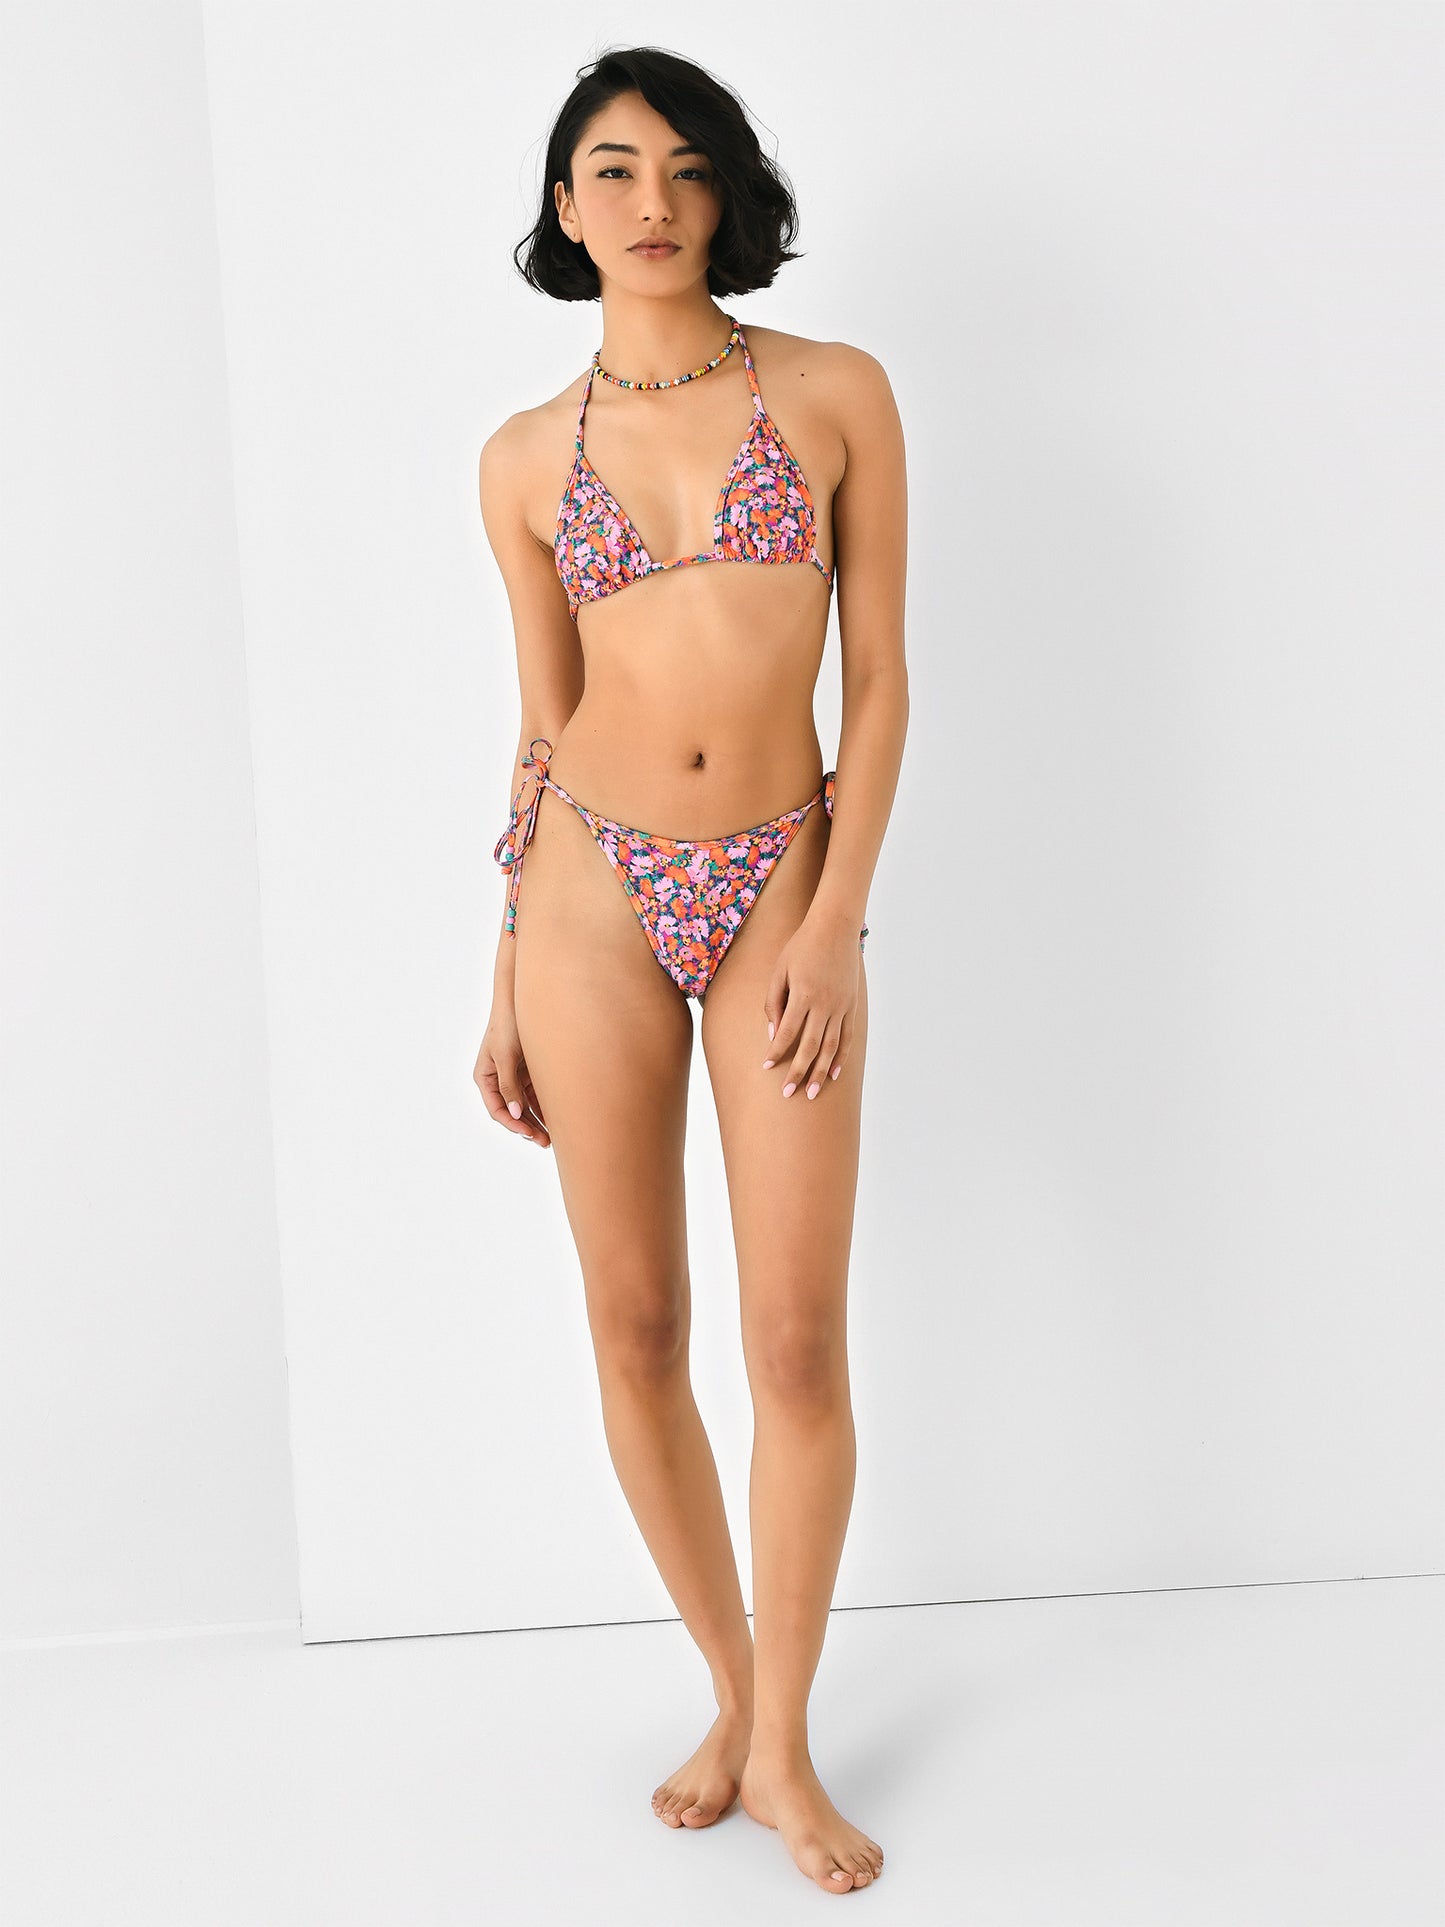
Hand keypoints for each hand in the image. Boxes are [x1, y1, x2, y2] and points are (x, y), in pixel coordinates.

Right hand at [474, 1002, 551, 1148]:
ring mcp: (513, 1075)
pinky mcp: (528, 1070)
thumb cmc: (508, 1025)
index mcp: (485, 1078)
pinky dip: (544, 1106)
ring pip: (525, 1105)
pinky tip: (558, 1117)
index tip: (529, 1134)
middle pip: (513, 1111)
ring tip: (554, 1136)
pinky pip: (536, 1093)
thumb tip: (515, 1114)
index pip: (497, 1109)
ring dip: (538, 1120)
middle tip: (546, 1142)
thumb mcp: (506, 1056)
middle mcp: (498, 1079)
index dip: (513, 1124)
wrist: (521, 999)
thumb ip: (509, 1085)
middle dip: (528, 1127)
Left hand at [760, 908, 861, 1099]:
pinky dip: (840, 1057)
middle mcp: (824, 1004)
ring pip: (831, 1047)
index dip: (776, 1052)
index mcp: (803, 994)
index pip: (786, 1032)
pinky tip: (833, 1073)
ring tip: (812, 1092)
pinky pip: (847, 1037)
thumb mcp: (780, 970)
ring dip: (820, 1072)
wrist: (835, 927)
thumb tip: (773, 1032)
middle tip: (789, 1094)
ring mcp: (841, 1006)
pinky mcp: (851, 1006)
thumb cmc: (801, 946)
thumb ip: (774, 1001)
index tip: (766, 1068)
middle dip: (798, 1072)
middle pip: (809, 1046)